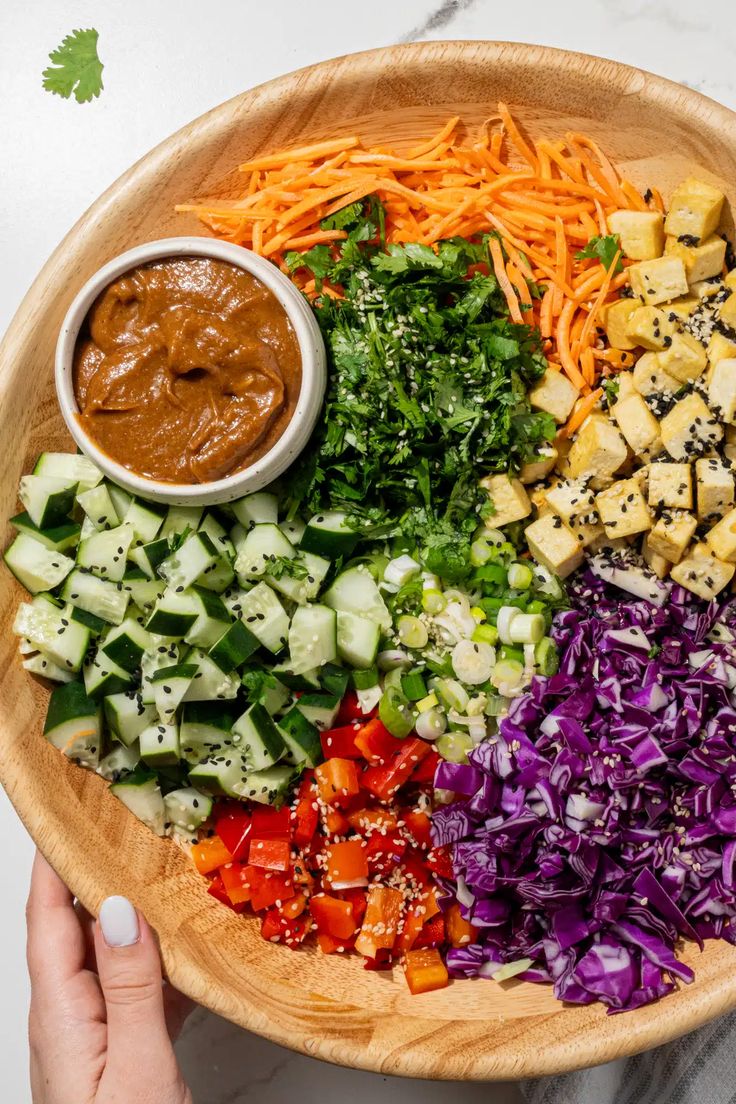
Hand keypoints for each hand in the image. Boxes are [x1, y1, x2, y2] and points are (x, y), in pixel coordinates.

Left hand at [27, 850, 192, 1103]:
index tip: (72, 811)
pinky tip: (188, 946)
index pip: (47, 916)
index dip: (54, 860)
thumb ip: (131, 989)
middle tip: (130, 827)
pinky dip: (159, 956)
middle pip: (74, 926)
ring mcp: (93, 1033)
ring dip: (134, 911)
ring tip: (166, 871)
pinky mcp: (120, 1051)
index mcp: (61, 1015)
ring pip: (109, 953)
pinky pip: (134, 985)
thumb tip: (123, 909)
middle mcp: (68, 1018)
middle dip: (96, 871)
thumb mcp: (137, 1069)